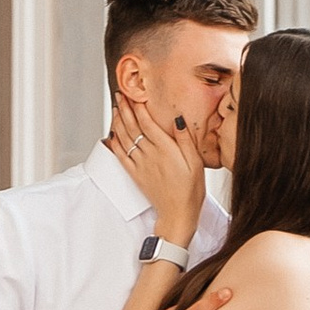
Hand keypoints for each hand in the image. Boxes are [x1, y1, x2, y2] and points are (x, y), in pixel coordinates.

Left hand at [109, 70, 208, 246]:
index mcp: (165, 149)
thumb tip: (177, 119)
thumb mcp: (196, 162)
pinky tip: (113, 134)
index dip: (138, 107)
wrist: (177, 213)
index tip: (133, 95)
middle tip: (119, 95)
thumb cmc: (190, 189)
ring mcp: (140, 165)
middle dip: (124, 109)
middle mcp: (150, 155)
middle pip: (133, 127)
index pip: (147, 123)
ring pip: (125, 138)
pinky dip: (115, 143)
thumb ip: (185, 139)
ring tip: (115, 108)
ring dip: (118, 121)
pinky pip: (121, 155)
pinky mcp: (135, 174)